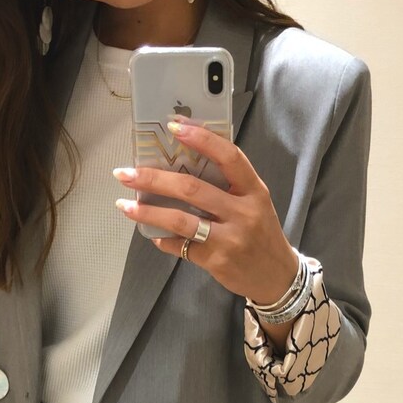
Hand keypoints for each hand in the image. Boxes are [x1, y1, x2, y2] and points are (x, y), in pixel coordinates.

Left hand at [113, 118, 297, 305]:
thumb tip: (181, 164)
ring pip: (181, 220)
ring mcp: (230, 239)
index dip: (201, 139)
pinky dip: (163, 239)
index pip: (228, 157)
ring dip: (148, 212)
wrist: (277, 276)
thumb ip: (228, 185)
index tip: (173, 126)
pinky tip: (153, 235)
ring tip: (125, 205)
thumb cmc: (261, 233)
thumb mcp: (255, 203)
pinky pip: (181, 247)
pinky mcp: (217, 261)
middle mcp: (243, 213)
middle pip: (192, 188)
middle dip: (153, 178)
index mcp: (254, 191)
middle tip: (125, 173)